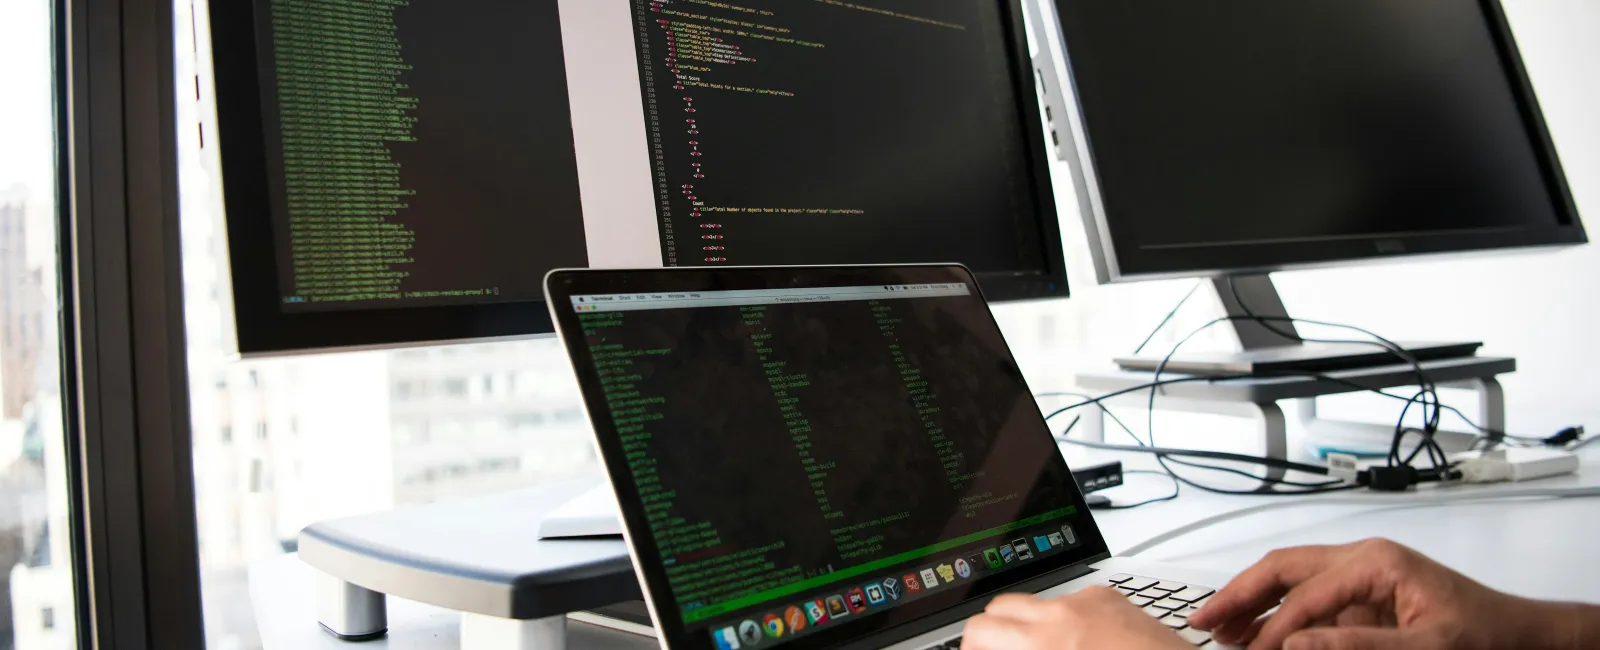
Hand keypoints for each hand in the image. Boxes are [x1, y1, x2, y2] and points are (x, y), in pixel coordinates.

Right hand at [961, 587, 1189, 649]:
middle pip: (999, 606)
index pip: (979, 630)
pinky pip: (1074, 599)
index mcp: (1043, 642)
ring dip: (1033, 623)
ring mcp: (1086, 600)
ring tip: (1050, 647)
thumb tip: (1002, 648)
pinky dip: (1070, 617)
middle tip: (1002, 649)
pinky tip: (1088, 640)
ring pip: (1038, 602)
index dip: (970, 644)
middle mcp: (1061, 614)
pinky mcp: (1110, 595)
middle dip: (994, 628)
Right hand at [1187, 538, 1588, 649]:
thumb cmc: (1487, 636)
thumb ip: (1359, 644)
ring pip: (1288, 579)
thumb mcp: (1427, 647)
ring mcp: (1360, 577)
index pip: (1305, 593)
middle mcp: (1362, 560)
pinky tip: (1256, 635)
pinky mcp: (1362, 598)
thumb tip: (1297, 643)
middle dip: (1238, 594)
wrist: (1524, 638)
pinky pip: (1307, 600)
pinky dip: (1276, 616)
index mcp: (1376, 562)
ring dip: (1251, 604)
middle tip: (1203, 621)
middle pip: (1282, 568)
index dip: (1272, 628)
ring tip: (1219, 630)